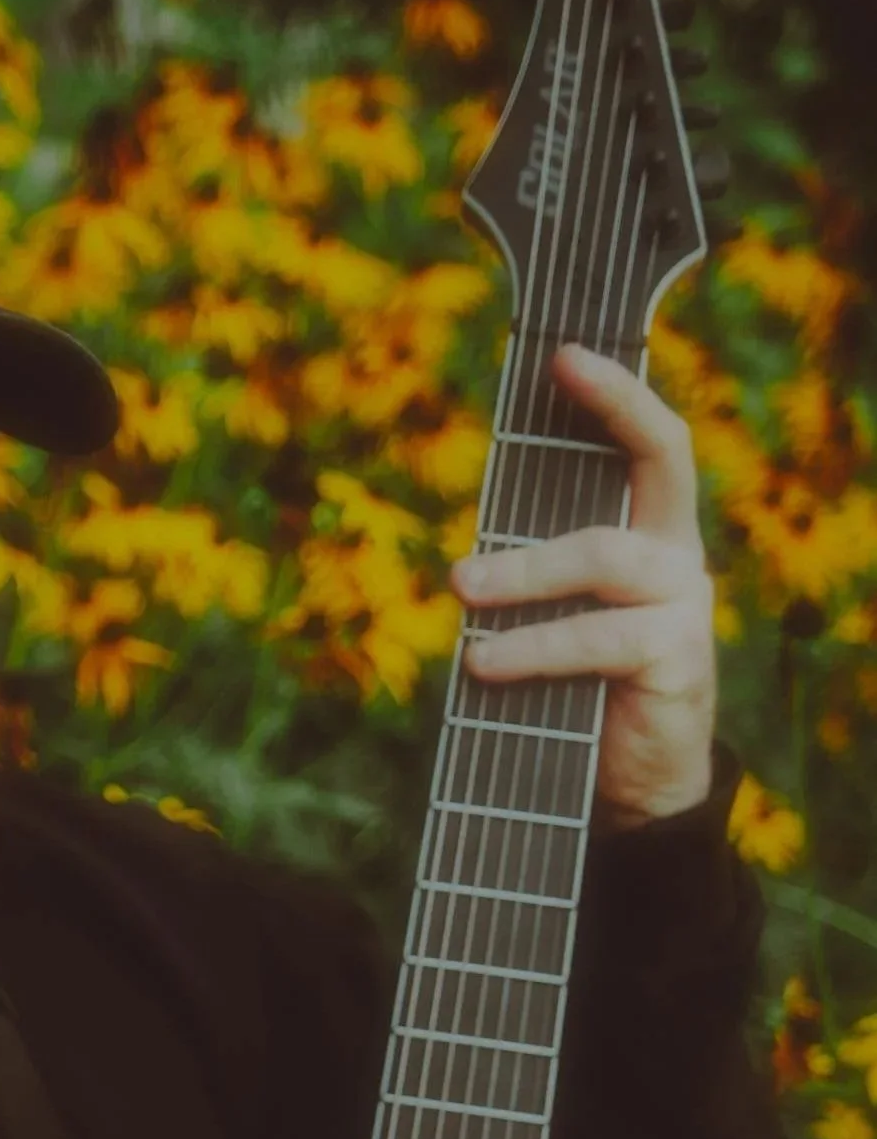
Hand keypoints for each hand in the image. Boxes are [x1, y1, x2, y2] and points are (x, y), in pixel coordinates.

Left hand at [449, 342, 717, 827]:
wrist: (628, 785)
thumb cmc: (575, 689)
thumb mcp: (550, 620)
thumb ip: (526, 576)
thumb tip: (454, 557)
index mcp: (651, 534)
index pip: (654, 443)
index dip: (617, 391)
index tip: (562, 353)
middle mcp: (677, 557)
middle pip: (653, 468)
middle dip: (591, 434)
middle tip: (475, 511)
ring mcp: (684, 606)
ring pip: (605, 555)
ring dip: (524, 573)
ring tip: (461, 595)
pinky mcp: (677, 660)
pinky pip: (599, 638)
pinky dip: (533, 648)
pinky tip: (483, 664)